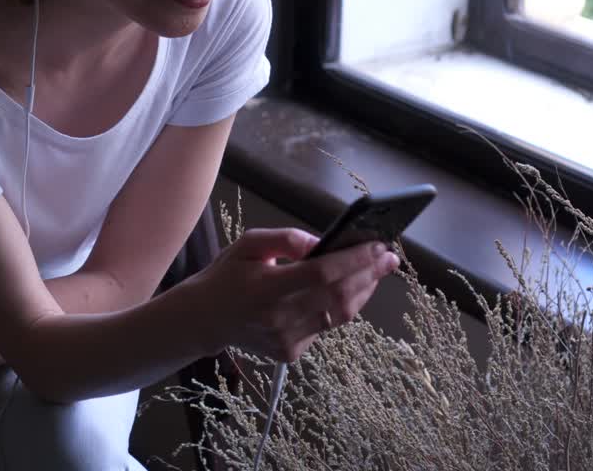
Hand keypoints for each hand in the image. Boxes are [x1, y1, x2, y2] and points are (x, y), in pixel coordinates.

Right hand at [195, 227, 398, 361]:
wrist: (204, 319)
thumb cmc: (227, 275)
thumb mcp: (249, 244)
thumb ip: (286, 239)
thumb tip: (323, 243)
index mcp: (265, 288)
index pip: (321, 274)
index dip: (354, 260)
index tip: (377, 246)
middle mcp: (277, 318)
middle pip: (338, 296)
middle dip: (370, 274)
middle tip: (389, 257)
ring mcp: (286, 340)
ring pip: (339, 316)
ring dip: (363, 291)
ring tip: (376, 271)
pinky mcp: (291, 352)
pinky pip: (327, 327)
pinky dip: (342, 307)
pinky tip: (349, 290)